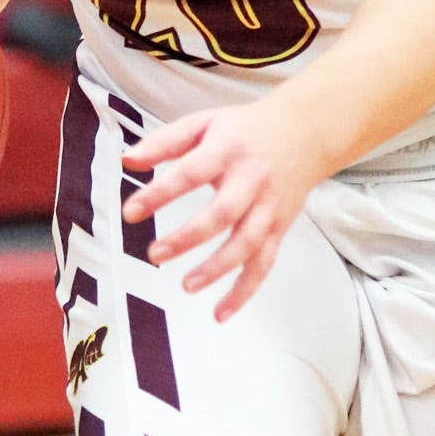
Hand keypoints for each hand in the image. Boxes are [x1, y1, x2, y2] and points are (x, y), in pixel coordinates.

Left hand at [122, 99, 330, 319]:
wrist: (306, 132)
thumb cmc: (248, 130)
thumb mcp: (204, 123)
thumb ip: (165, 141)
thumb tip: (128, 160)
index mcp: (228, 151)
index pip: (190, 173)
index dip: (160, 194)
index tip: (131, 211)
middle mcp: (251, 181)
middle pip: (222, 214)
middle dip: (188, 237)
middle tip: (156, 254)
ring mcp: (268, 208)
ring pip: (246, 244)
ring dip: (217, 269)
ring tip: (187, 286)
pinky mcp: (279, 228)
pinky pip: (263, 264)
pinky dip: (244, 291)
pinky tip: (221, 312)